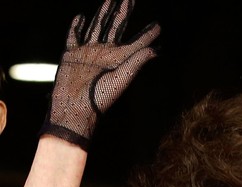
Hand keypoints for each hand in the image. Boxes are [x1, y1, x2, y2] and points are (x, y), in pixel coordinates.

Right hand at [41, 0, 159, 149]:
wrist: (74, 108)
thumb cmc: (99, 98)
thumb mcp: (121, 79)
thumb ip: (136, 62)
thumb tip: (156, 50)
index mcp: (119, 60)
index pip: (137, 43)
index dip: (148, 34)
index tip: (158, 25)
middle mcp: (105, 53)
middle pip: (116, 27)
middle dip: (124, 12)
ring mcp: (88, 52)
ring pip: (97, 26)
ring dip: (104, 12)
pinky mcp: (71, 53)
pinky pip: (74, 35)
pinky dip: (77, 25)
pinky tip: (82, 16)